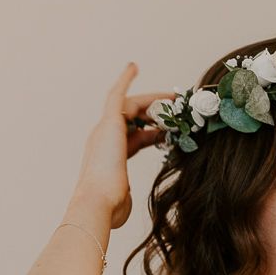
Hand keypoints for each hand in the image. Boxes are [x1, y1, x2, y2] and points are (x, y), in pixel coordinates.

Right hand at [73, 62, 176, 228]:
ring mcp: (104, 130)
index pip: (137, 138)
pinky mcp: (108, 123)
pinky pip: (117, 95)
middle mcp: (104, 141)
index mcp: (111, 159)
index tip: (172, 129)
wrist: (98, 203)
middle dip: (156, 112)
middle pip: (133, 118)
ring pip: (131, 107)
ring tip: (174, 99)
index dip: (156, 132)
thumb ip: (125, 194)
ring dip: (154, 101)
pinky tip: (133, 66)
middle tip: (178, 106)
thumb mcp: (124, 197)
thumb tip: (125, 201)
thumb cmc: (110, 208)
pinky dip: (124, 79)